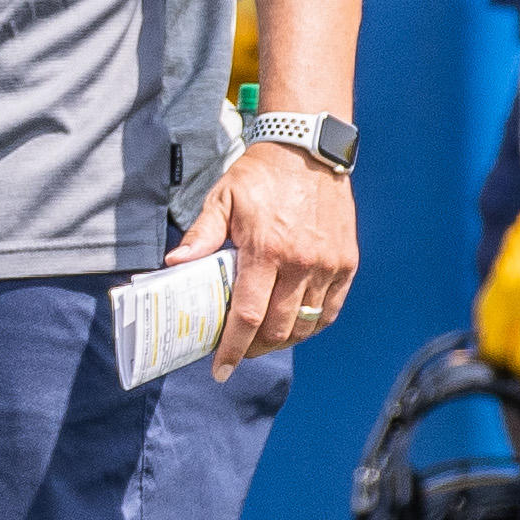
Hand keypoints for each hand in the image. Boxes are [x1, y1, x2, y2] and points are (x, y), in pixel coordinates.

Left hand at [181, 135, 358, 378]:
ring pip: (305, 325)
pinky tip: (293, 326)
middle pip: (277, 329)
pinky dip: (310, 326)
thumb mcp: (223, 198)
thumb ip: (201, 235)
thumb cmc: (259, 176)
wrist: (307, 149)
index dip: (233, 349)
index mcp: (266, 249)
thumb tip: (173, 265)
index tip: (220, 370)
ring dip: (281, 341)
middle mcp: (301, 262)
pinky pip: (329, 310)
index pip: (248, 316)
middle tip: (238, 352)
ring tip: (262, 341)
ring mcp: (328, 265)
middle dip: (254, 349)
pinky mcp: (346, 263)